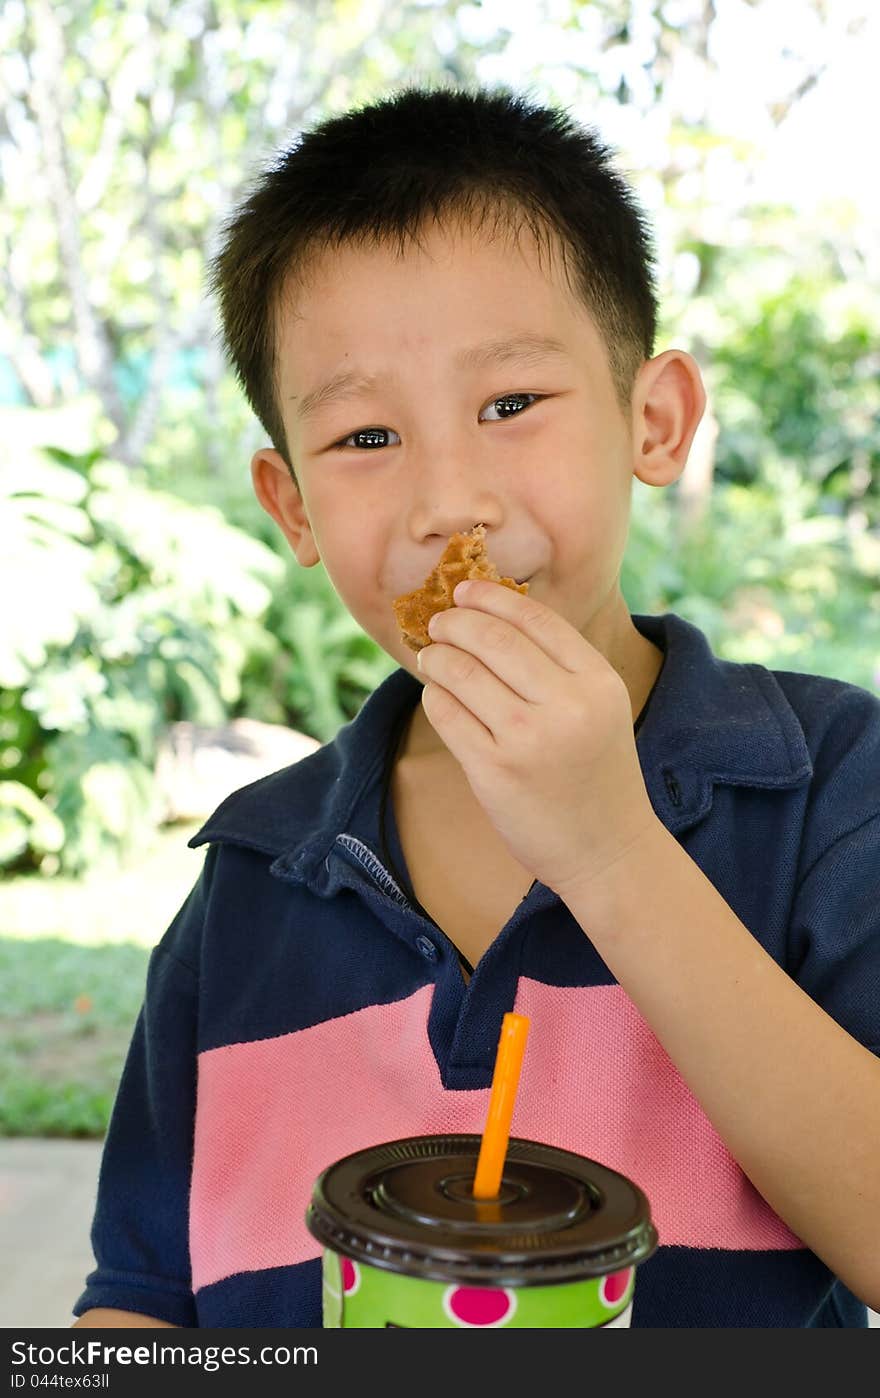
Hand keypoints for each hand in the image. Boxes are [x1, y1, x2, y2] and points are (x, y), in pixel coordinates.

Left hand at [416, 579, 658, 898]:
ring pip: (461, 672)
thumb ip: (561, 666)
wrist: (607, 850)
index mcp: (598, 682)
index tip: (465, 590)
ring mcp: (528, 739)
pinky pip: (447, 714)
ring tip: (431, 656)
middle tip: (439, 622)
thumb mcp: (601, 709)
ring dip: (437, 657)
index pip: (535, 618)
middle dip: (455, 621)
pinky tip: (438, 695)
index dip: (493, 597)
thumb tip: (495, 616)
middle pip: (492, 638)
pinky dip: (435, 696)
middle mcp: (566, 705)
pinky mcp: (494, 771)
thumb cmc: (598, 774)